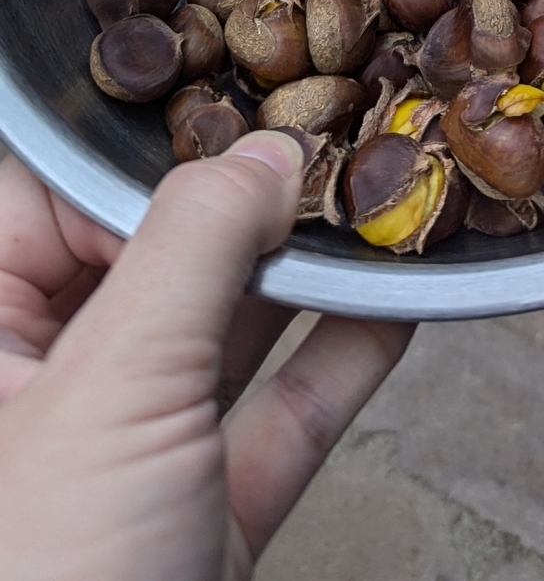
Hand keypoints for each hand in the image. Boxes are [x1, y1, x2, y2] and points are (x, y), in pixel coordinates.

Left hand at [0, 136, 412, 579]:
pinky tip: (396, 306)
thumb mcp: (111, 390)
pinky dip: (339, 364)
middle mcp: (42, 384)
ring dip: (310, 278)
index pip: (64, 197)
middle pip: (157, 255)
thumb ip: (190, 249)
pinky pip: (274, 418)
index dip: (160, 161)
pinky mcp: (197, 521)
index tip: (259, 127)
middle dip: (255, 208)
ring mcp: (124, 459)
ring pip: (225, 333)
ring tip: (383, 207)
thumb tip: (262, 150)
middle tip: (342, 144)